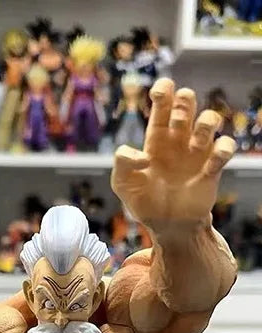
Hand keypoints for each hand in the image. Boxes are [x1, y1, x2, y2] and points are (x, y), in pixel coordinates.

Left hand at [111, 78, 235, 230]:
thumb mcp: (122, 183)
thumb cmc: (144, 201)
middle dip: (185, 102)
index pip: (163, 106)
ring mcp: (197, 152)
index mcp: (156, 139)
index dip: (164, 92)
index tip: (161, 91)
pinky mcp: (212, 167)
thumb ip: (122, 163)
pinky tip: (209, 164)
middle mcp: (178, 140)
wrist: (166, 225)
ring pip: (210, 119)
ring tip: (193, 145)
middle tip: (177, 121)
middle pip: (187, 104)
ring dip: (206, 124)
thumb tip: (142, 155)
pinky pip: (225, 146)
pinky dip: (222, 149)